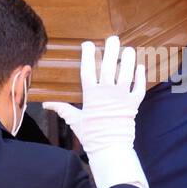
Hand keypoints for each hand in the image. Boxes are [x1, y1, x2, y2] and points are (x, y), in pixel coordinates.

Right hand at [43, 36, 149, 187]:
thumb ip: (62, 108)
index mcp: (91, 95)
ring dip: (128, 60)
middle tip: (112, 38)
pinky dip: (141, 77)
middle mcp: (107, 93)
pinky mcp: (134, 105)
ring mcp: (122, 98)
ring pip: (126, 74)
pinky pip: (139, 88)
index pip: (88, 70)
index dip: (88, 55)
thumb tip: (45, 103)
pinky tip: (140, 67)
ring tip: (129, 49)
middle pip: (109, 67)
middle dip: (111, 51)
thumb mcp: (74, 120)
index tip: (88, 44)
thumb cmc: (90, 135)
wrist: (110, 149)